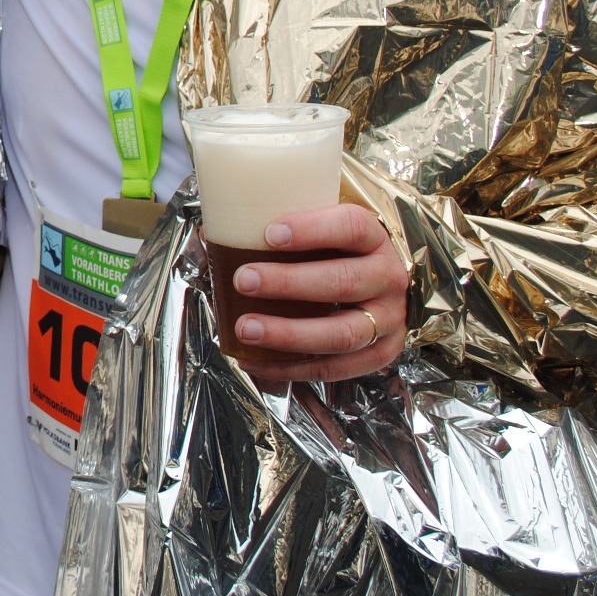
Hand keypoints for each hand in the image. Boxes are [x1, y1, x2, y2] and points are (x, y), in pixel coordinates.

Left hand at [230, 203, 408, 383]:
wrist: (378, 286)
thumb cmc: (335, 253)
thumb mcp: (319, 232)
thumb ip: (278, 231)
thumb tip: (209, 236)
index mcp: (374, 237)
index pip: (351, 227)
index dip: (312, 230)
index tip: (269, 233)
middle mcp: (388, 278)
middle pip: (344, 281)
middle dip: (289, 283)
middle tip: (243, 280)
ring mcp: (387, 321)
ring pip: (343, 333)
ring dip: (289, 334)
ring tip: (246, 328)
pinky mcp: (379, 354)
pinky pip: (335, 368)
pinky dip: (292, 368)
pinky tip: (256, 362)